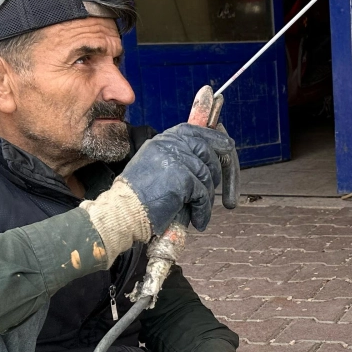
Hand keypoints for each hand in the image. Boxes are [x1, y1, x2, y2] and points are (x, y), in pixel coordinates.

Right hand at [117, 124, 235, 232]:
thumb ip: (174, 157)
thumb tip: (201, 160)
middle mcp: (170, 145)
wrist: (124, 211)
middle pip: (207, 151)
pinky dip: (203, 210)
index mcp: (163, 140)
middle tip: (214, 188)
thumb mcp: (153, 165)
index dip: (214, 138)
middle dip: (216, 171)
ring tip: (200, 209)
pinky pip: (203, 194)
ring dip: (206, 196)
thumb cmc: (136, 196)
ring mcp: (177, 160)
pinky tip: (199, 220)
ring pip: (207, 175)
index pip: (194, 131)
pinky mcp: (183, 179)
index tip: (227, 146)